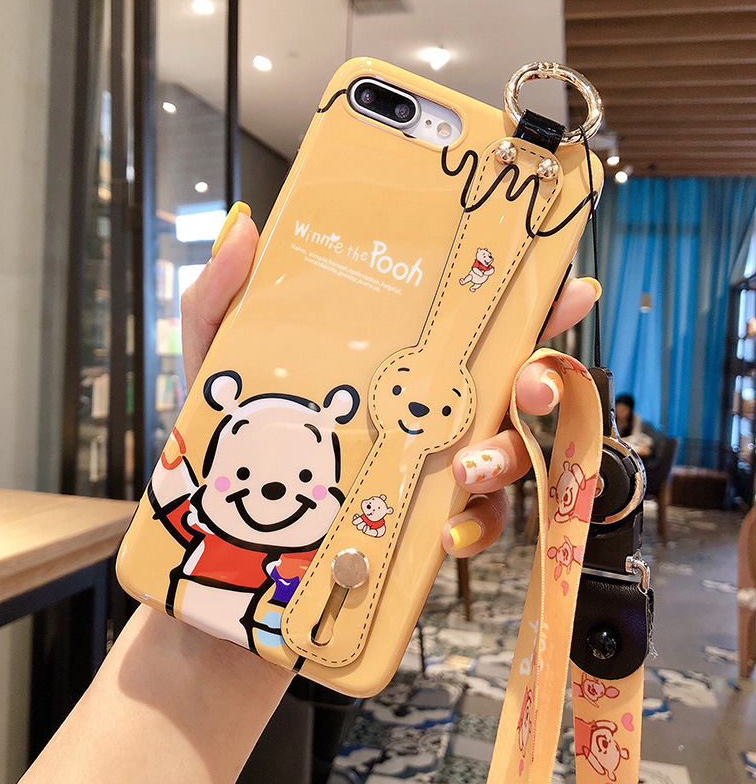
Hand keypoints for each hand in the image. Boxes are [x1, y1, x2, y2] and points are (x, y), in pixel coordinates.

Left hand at [181, 206, 598, 558]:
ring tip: (470, 468)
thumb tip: (243, 228)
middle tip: (529, 381)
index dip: (526, 303)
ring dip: (507, 457)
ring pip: (505, 454)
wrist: (223, 554)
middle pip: (506, 384)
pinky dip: (475, 530)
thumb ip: (220, 298)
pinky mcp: (421, 526)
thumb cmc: (231, 447)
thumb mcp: (216, 365)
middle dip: (540, 376)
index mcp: (389, 361)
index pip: (466, 323)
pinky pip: (476, 527)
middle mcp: (421, 409)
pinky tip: (447, 535)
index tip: (566, 287)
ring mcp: (427, 468)